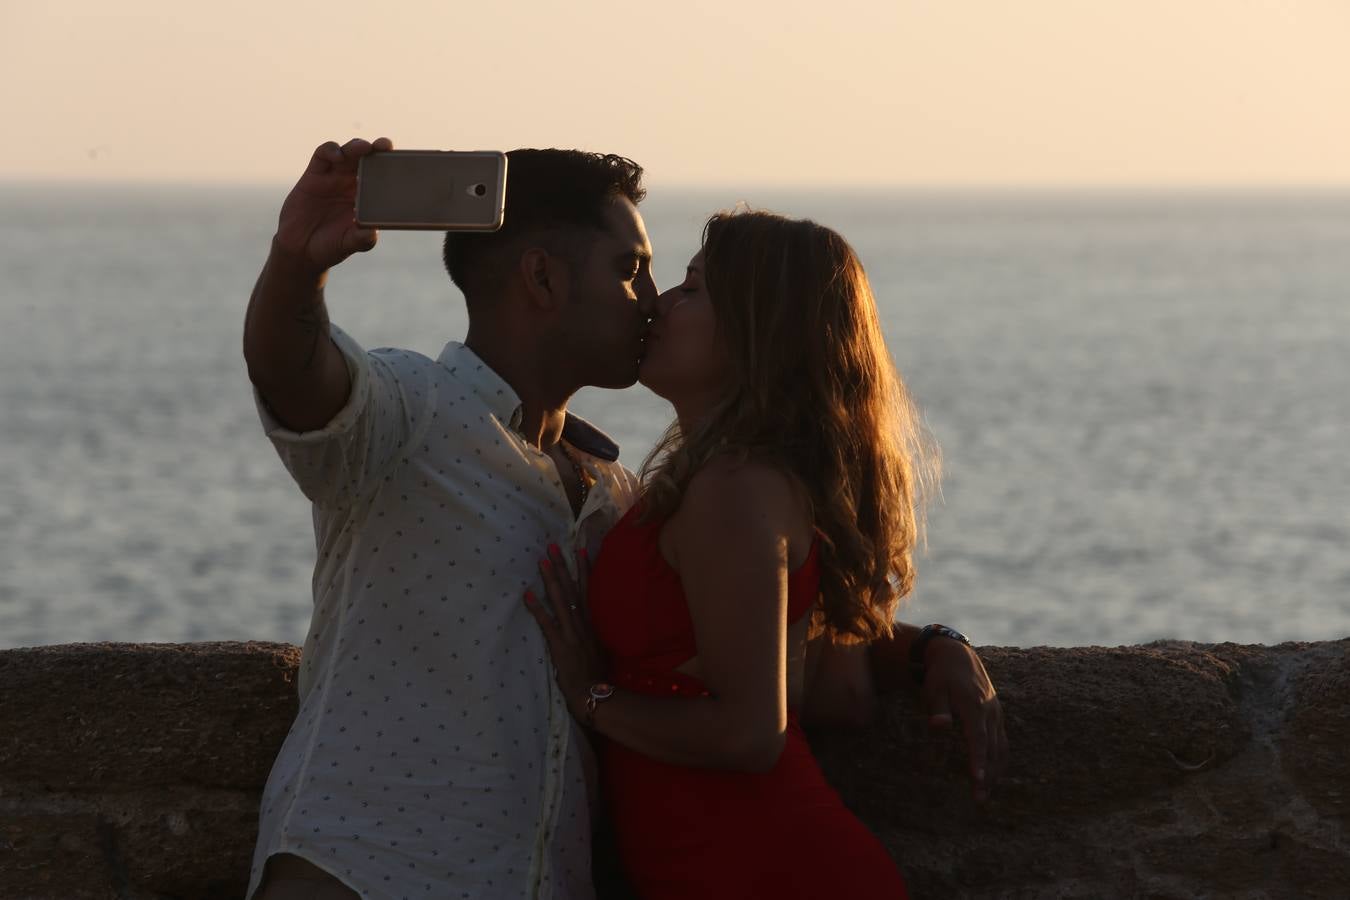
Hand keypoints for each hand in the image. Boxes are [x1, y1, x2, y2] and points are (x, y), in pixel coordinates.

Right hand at [273, 137, 392, 274]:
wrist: (301, 249)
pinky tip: (337, 156)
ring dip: (356, 146)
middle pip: (367, 157)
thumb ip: (362, 238)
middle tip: (385, 145)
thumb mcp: (350, 244)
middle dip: (378, 148)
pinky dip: (331, 150)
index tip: (401, 159)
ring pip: (348, 152)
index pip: (383, 175)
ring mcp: (334, 176)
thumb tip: (372, 231)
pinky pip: (323, 154)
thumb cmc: (332, 246)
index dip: (391, 164)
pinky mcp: (314, 174)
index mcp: (367, 196)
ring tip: (363, 148)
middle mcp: (352, 183)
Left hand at [522, 544, 605, 721]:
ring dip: (550, 580)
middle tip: (552, 546)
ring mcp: (571, 634)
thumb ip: (594, 634)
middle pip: (572, 589)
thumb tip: (590, 623)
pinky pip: (547, 624)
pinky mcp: (560, 646)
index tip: (580, 549)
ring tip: (541, 562)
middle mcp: (582, 624)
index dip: (584, 570)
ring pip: (560, 601)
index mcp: (591, 624)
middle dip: (562, 566)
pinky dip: (537, 609)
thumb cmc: (597, 676)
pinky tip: (528, 595)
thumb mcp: (600, 650)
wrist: (595, 695)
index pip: (587, 591)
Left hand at [921, 639, 1006, 802]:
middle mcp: (989, 711)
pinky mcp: (997, 715)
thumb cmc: (941, 676)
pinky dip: (999, 760)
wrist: (957, 656)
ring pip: (1000, 748)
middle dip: (987, 775)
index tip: (977, 780)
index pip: (978, 739)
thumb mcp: (934, 690)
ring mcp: (996, 713)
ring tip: (984, 794)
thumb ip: (938, 710)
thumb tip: (939, 727)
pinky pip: (1002, 741)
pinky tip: (994, 775)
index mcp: (974, 706)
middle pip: (991, 749)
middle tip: (979, 800)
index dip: (978, 760)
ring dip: (995, 772)